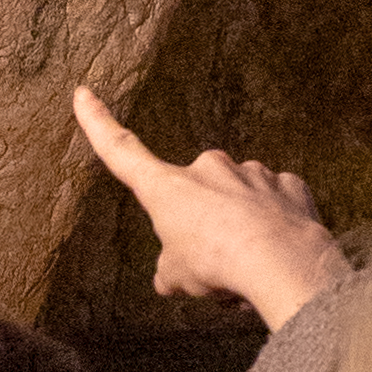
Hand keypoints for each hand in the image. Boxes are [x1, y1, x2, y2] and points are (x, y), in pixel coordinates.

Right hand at [70, 86, 351, 335]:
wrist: (281, 263)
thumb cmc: (217, 267)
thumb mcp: (177, 277)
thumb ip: (171, 269)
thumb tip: (169, 276)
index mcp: (168, 188)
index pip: (122, 152)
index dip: (98, 124)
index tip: (83, 93)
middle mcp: (208, 169)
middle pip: (198, 198)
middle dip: (205, 227)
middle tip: (217, 268)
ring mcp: (252, 172)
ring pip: (240, 203)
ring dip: (243, 231)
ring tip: (252, 268)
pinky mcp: (288, 185)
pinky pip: (278, 206)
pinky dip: (277, 226)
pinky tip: (281, 253)